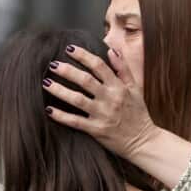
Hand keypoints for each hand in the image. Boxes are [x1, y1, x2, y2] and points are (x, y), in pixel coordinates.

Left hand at [43, 46, 159, 160]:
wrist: (144, 141)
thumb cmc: (138, 113)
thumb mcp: (135, 88)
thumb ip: (123, 69)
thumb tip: (111, 50)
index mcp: (119, 87)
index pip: (99, 66)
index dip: (83, 56)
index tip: (69, 49)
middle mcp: (110, 99)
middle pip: (86, 81)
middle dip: (67, 71)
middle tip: (52, 65)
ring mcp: (102, 114)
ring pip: (77, 100)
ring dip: (60, 90)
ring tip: (46, 83)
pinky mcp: (96, 130)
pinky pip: (75, 121)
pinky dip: (61, 116)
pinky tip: (49, 109)